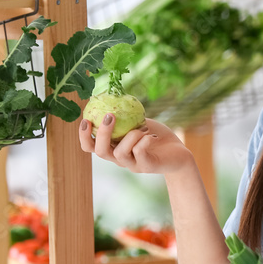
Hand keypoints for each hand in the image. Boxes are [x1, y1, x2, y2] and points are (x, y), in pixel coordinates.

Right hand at [78, 115, 193, 175]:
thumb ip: (125, 116)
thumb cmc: (156, 136)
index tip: (85, 120)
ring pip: (120, 154)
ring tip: (141, 128)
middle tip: (110, 116)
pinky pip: (140, 154)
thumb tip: (111, 96)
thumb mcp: (138, 122)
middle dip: (102, 133)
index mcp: (113, 148)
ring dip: (129, 137)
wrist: (179, 153)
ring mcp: (133, 164)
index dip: (83, 136)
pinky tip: (150, 136)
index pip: (90, 146)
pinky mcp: (147, 166)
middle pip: (100, 151)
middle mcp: (120, 158)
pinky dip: (143, 142)